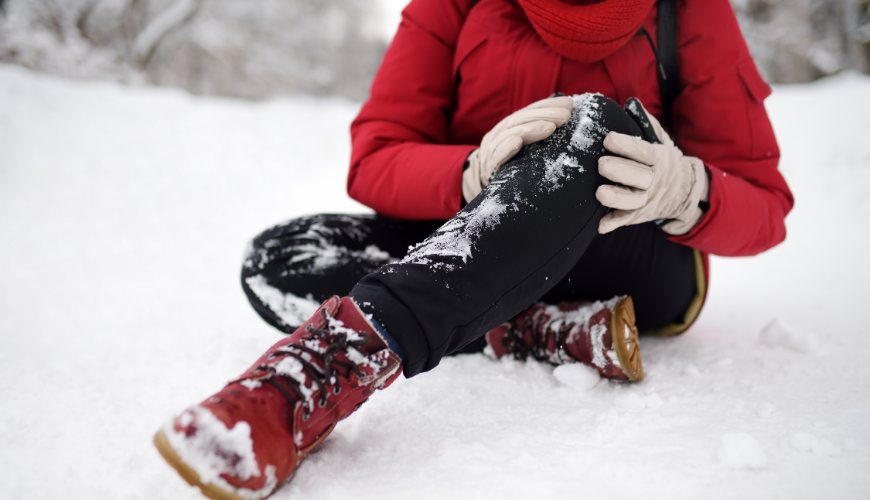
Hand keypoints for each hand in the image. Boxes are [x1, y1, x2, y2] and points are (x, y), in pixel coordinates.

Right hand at [462, 96, 572, 202]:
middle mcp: (500, 133)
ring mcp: (492, 148)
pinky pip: (497, 155)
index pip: (529, 111)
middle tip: (566, 116)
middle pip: (521, 119)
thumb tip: (566, 122)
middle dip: (545, 115)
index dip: (548, 105)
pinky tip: (518, 142)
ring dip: (531, 129)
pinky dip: (507, 148)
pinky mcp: (488, 166)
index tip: (569, 104)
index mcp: (510, 126)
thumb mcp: (524, 146)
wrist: (481, 182)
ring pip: (510, 133)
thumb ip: (537, 135)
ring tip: (551, 128)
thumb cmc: (510, 164)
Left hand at [595, 100, 708, 234]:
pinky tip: (600, 225)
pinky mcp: (638, 215)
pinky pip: (626, 220)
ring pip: (633, 201)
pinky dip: (613, 223)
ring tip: (599, 193)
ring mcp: (647, 200)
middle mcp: (654, 181)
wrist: (682, 191)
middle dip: (620, 171)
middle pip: (639, 177)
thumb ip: (646, 124)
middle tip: (601, 164)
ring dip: (616, 198)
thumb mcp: (661, 141)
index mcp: (659, 159)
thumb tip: (631, 103)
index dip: (627, 146)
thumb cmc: (663, 161)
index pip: (644, 152)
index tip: (608, 138)